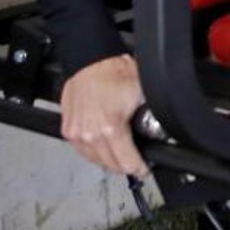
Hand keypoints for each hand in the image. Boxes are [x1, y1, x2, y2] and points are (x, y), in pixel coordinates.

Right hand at [59, 54, 147, 175]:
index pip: (127, 164)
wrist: (91, 60)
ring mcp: (77, 133)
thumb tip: (161, 131)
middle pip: (111, 166)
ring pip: (95, 160)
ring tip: (120, 153)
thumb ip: (151, 118)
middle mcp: (90, 134)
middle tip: (135, 161)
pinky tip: (103, 145)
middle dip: (126, 165)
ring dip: (109, 160)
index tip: (144, 168)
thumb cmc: (114, 72)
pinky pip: (82, 150)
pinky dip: (94, 151)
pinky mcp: (68, 129)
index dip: (140, 168)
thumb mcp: (143, 95)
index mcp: (110, 128)